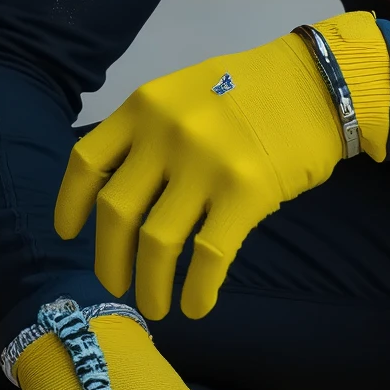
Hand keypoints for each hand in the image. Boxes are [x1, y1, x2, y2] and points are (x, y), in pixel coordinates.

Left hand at [54, 12, 389, 319]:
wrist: (320, 83)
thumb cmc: (252, 89)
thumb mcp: (185, 92)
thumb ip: (150, 130)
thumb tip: (118, 188)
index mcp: (145, 106)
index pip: (88, 163)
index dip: (72, 205)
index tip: (69, 234)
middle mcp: (166, 134)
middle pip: (117, 213)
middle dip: (110, 261)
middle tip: (116, 285)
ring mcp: (205, 164)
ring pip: (156, 245)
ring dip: (150, 287)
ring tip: (154, 306)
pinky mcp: (246, 194)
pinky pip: (208, 257)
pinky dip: (197, 291)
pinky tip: (197, 306)